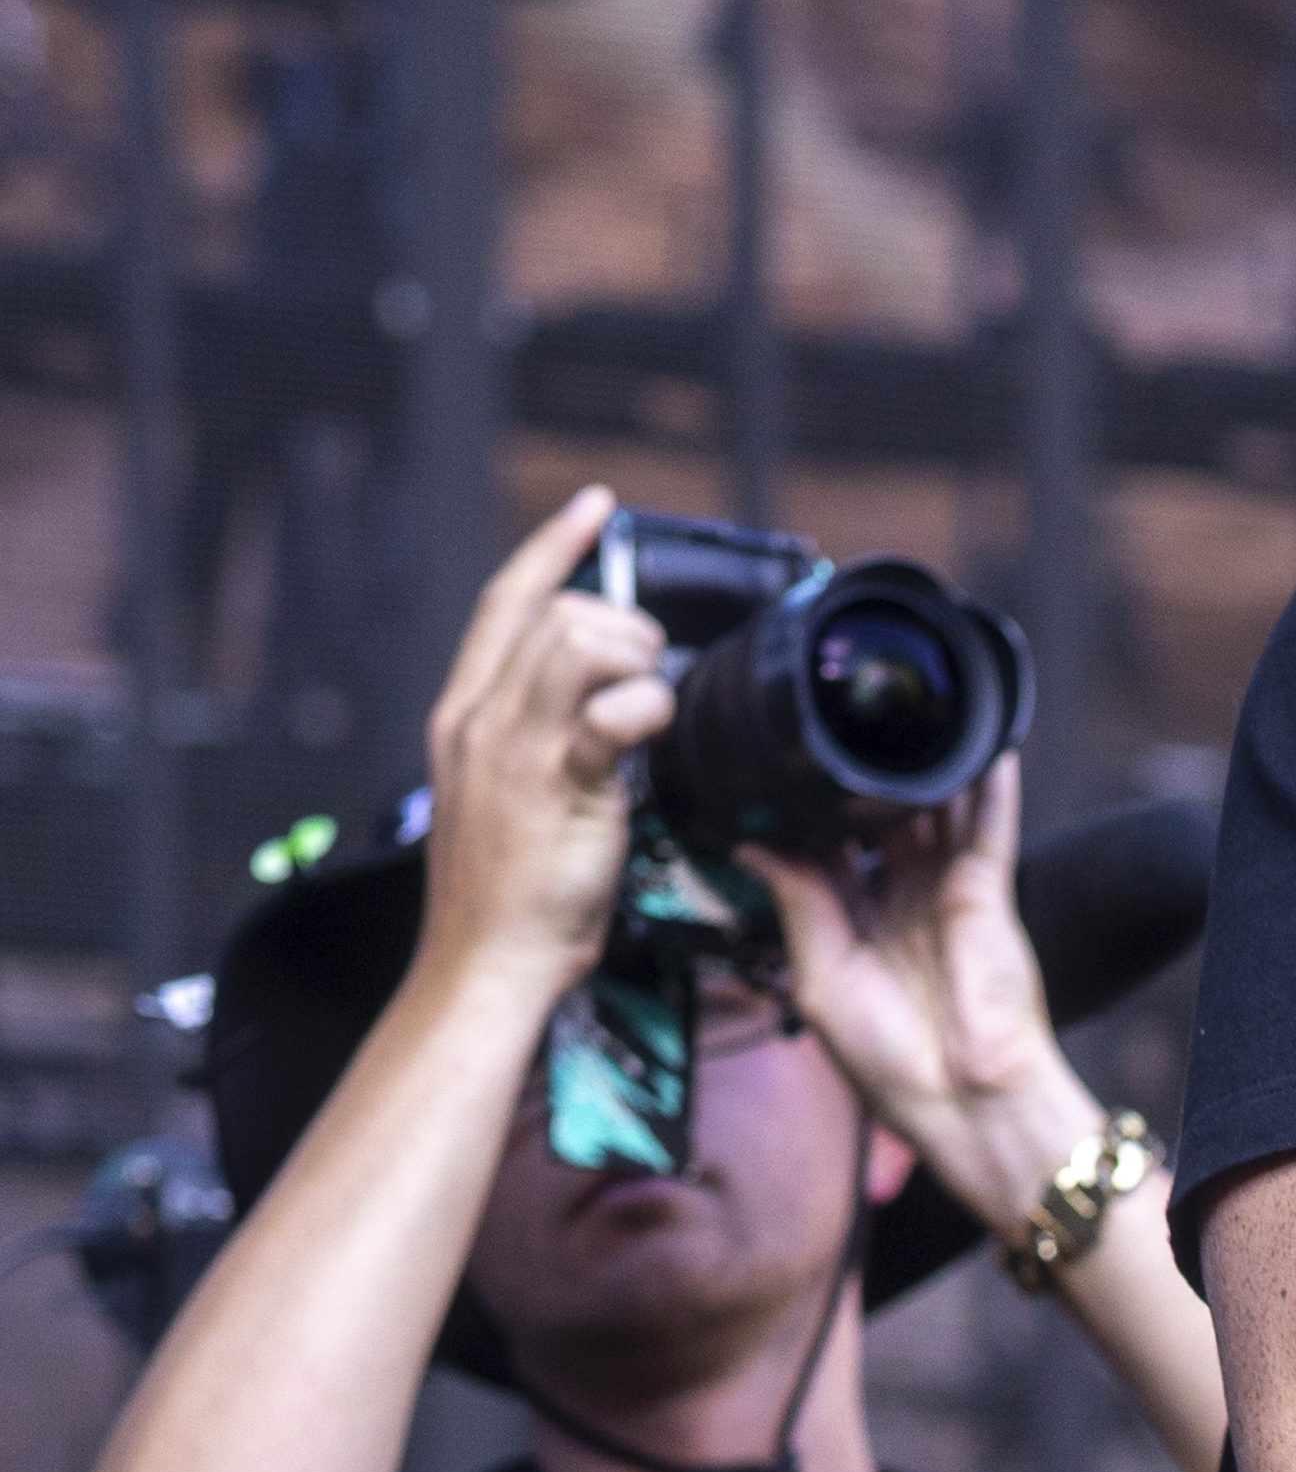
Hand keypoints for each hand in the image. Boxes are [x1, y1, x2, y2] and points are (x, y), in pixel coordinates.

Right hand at [413, 483, 673, 1006]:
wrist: (485, 964)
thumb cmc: (507, 895)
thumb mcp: (511, 795)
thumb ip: (541, 738)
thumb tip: (601, 704)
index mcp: (466, 715)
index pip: (507, 602)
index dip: (553, 547)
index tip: (594, 508)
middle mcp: (481, 719)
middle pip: (555, 612)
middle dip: (621, 623)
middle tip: (651, 670)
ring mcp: (515, 749)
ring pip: (579, 643)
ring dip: (637, 661)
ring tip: (651, 707)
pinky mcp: (556, 785)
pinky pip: (608, 712)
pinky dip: (645, 708)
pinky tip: (653, 733)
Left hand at [753, 755, 1082, 1219]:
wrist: (964, 1102)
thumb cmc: (894, 1065)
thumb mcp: (819, 980)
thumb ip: (795, 903)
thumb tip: (751, 843)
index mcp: (855, 926)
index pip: (825, 849)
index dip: (802, 810)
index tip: (773, 766)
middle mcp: (901, 901)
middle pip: (877, 820)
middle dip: (859, 776)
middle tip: (832, 718)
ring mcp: (946, 892)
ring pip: (931, 811)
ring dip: (919, 765)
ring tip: (895, 707)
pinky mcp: (986, 891)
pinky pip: (987, 824)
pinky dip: (986, 782)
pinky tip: (977, 735)